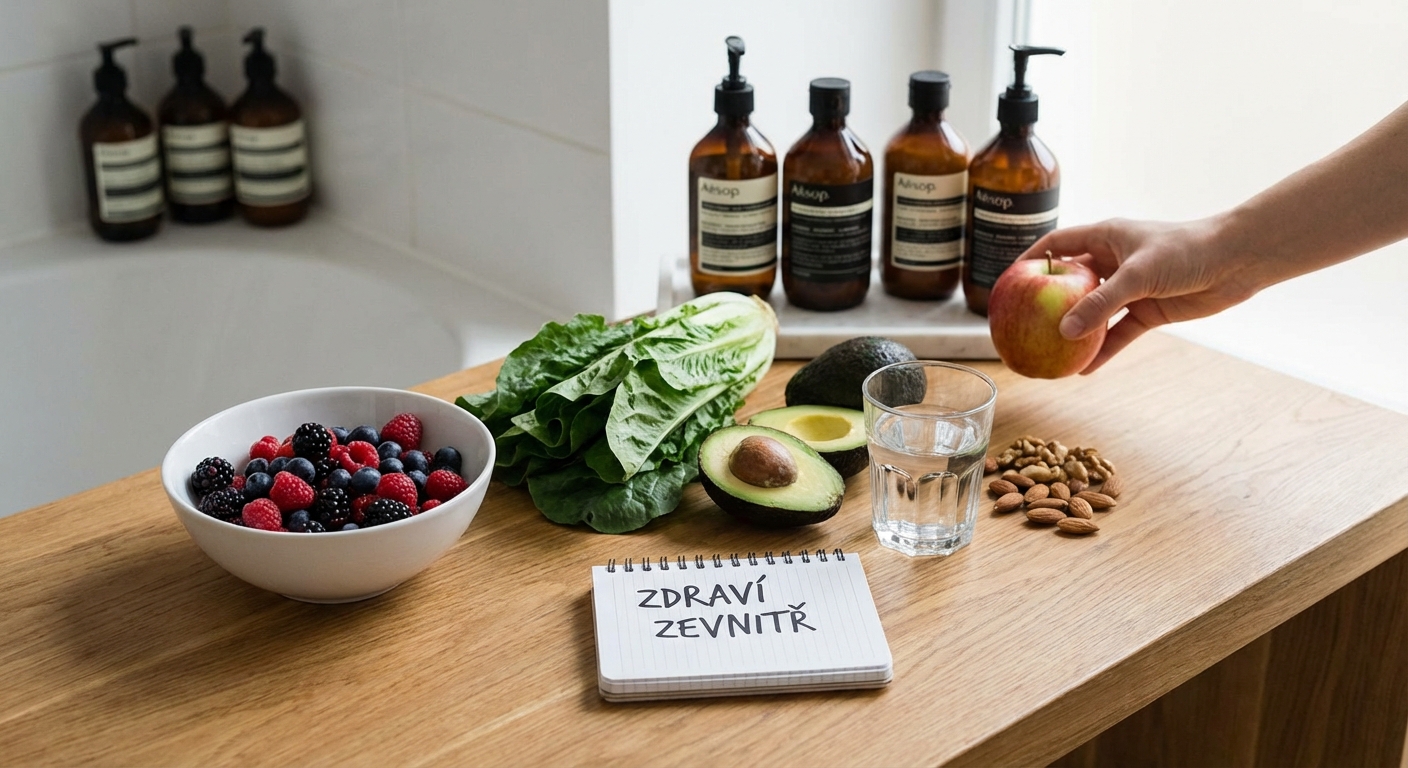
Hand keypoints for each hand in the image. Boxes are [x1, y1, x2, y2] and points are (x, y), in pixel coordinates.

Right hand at [1018, 216, 1261, 372]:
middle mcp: (1113, 261)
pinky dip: (1103, 350)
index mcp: (1105, 237)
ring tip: (1049, 354)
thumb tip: (1064, 332)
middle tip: (1022, 325)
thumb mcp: (1138, 275)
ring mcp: (1130, 288)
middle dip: (1048, 304)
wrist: (1238, 260)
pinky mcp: (1148, 310)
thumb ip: (1101, 304)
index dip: (1032, 260)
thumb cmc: (1187, 251)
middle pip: (1071, 283)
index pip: (1058, 245)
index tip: (1008, 280)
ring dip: (1075, 333)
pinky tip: (1085, 369)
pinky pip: (1118, 333)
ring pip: (1093, 313)